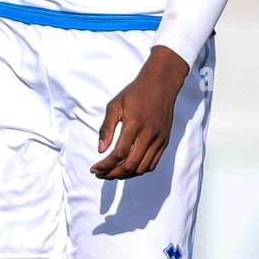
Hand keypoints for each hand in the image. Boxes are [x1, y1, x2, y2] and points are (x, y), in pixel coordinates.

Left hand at [90, 45, 189, 179]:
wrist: (161, 84)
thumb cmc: (135, 93)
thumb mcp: (115, 105)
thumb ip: (106, 128)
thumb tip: (100, 150)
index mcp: (135, 124)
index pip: (119, 153)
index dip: (105, 165)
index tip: (94, 169)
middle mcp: (149, 134)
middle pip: (131, 164)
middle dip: (113, 174)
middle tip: (101, 174)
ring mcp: (159, 139)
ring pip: (142, 168)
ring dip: (126, 174)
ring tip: (113, 173)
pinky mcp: (164, 141)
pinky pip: (153, 163)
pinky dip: (139, 170)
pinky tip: (128, 168)